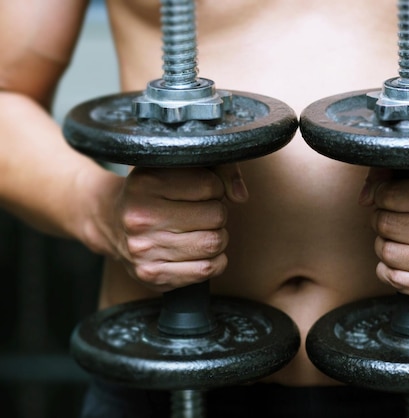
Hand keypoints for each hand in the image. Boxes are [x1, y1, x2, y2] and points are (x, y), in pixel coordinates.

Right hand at [112, 164, 247, 292]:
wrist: (111, 221)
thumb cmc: (155, 192)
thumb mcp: (177, 167)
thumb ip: (219, 170)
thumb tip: (241, 196)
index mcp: (146, 183)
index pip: (210, 185)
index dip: (215, 188)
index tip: (203, 190)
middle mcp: (140, 217)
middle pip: (216, 216)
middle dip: (218, 213)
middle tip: (203, 212)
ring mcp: (144, 249)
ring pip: (214, 243)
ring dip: (217, 237)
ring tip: (201, 230)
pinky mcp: (151, 274)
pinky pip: (206, 270)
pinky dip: (214, 260)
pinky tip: (200, 251)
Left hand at [358, 166, 408, 302]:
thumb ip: (399, 174)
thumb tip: (365, 196)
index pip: (390, 196)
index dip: (381, 194)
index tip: (386, 195)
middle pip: (386, 225)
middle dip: (380, 218)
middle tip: (390, 216)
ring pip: (387, 253)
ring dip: (384, 243)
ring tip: (397, 236)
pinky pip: (396, 281)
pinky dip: (389, 268)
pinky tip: (401, 258)